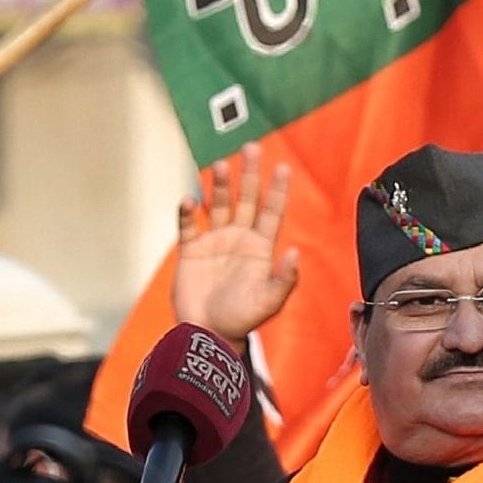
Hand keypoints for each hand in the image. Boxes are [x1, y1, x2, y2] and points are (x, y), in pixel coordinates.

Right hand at [173, 145, 300, 345]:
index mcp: (260, 248)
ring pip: (217, 205)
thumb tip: (294, 251)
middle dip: (249, 175)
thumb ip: (284, 278)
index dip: (277, 190)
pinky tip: (189, 201)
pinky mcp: (190, 251)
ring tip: (220, 166)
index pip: (271, 212)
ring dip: (218, 186)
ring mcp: (214, 242)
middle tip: (251, 148)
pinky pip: (188, 225)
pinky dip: (187, 212)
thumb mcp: (269, 301)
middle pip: (246, 199)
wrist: (208, 334)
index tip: (282, 166)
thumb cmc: (241, 320)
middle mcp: (238, 239)